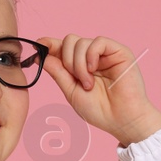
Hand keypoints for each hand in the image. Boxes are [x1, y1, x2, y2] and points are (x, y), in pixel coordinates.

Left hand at [35, 33, 160, 144]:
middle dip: (66, 60)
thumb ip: (58, 72)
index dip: (50, 44)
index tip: (38, 44)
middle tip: (75, 79)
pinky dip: (90, 55)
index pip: (63, 48)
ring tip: (88, 83)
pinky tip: (93, 70)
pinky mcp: (119, 52)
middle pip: (69, 40)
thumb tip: (41, 55)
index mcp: (81, 66)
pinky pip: (97, 41)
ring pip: (80, 42)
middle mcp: (92, 57)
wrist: (122, 120)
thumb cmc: (100, 111)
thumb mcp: (71, 91)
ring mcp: (105, 54)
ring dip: (78, 64)